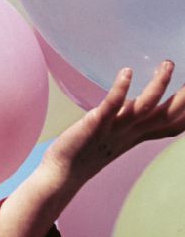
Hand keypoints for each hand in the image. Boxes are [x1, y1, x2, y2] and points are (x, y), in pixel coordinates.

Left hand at [0, 60, 184, 236]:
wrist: (63, 172)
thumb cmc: (90, 151)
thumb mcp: (120, 136)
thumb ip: (136, 123)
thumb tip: (147, 106)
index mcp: (140, 135)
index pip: (173, 124)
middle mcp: (132, 132)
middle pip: (167, 115)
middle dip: (184, 98)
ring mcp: (115, 128)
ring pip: (145, 107)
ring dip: (158, 85)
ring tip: (168, 64)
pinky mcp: (96, 124)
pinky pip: (111, 106)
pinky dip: (120, 90)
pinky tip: (126, 72)